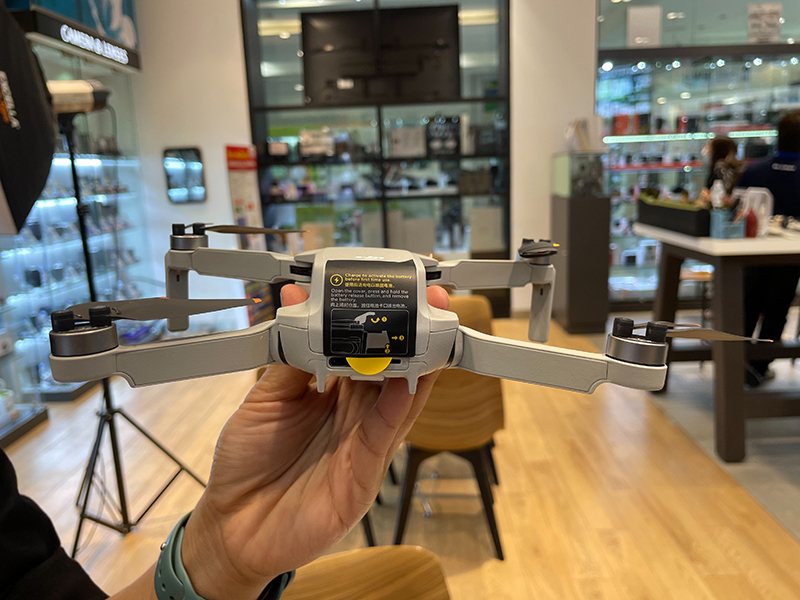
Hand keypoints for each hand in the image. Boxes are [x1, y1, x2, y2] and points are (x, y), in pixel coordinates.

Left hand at [181, 284, 449, 599]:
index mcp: (335, 394)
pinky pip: (384, 438)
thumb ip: (289, 355)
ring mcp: (363, 446)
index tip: (390, 291)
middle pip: (393, 371)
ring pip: (400, 400)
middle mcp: (355, 417)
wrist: (232, 524)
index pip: (367, 352)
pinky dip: (398, 409)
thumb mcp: (266, 398)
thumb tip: (297, 301)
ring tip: (429, 329)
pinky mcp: (362, 478)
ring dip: (418, 366)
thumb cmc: (249, 461)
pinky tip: (408, 382)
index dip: (380, 323)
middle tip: (426, 301)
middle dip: (413, 336)